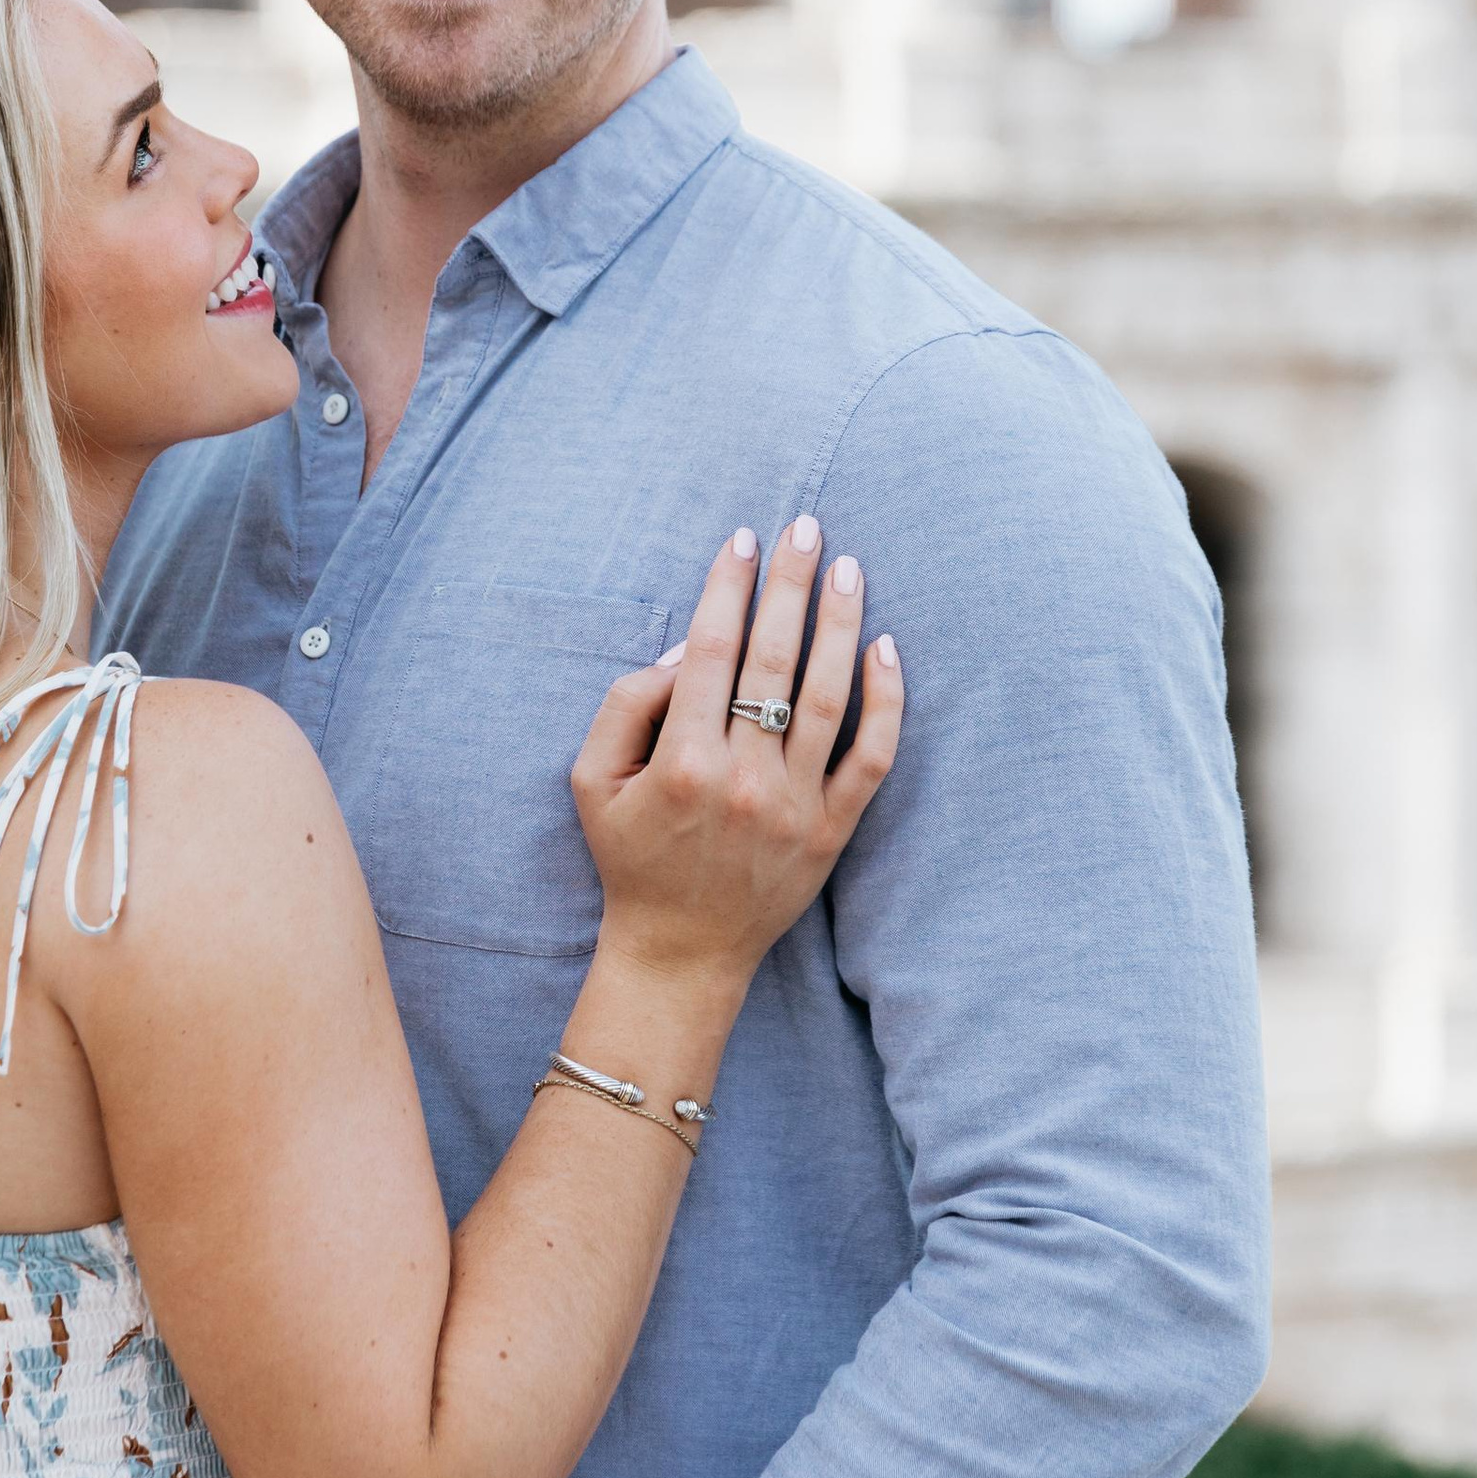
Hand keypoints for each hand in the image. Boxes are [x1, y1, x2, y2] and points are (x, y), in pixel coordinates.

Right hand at [571, 518, 902, 983]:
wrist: (680, 952)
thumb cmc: (632, 857)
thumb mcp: (590, 780)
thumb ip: (627, 704)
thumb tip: (688, 648)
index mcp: (681, 760)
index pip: (712, 648)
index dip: (728, 586)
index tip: (743, 539)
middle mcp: (742, 778)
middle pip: (773, 657)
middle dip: (789, 583)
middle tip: (806, 525)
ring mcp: (793, 805)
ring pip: (826, 696)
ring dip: (839, 624)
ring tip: (847, 568)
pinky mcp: (831, 831)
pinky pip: (871, 757)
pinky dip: (885, 702)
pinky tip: (886, 649)